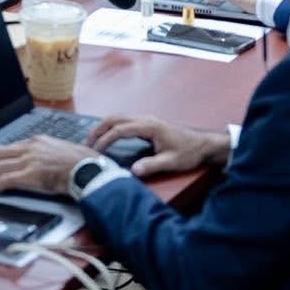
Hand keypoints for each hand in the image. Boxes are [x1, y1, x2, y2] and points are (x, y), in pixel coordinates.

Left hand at [0, 134, 95, 196]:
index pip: (8, 147)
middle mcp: (30, 147)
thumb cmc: (80, 164)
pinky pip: (4, 180)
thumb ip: (44, 156)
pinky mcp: (30, 174)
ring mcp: (29, 159)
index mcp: (36, 141)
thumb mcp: (59, 152)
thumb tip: (36, 166)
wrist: (88, 169)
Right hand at [89, 115, 230, 177]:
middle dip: (99, 129)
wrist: (203, 145)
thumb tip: (133, 172)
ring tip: (93, 141)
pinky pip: (124, 121)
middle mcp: (146, 119)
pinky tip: (108, 137)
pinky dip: (112, 127)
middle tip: (87, 143)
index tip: (96, 151)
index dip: (106, 139)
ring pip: (119, 117)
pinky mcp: (147, 124)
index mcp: (150, 126)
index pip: (120, 129)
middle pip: (115, 118)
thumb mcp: (172, 162)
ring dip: (104, 126)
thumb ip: (152, 165)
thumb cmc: (189, 152)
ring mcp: (146, 120)